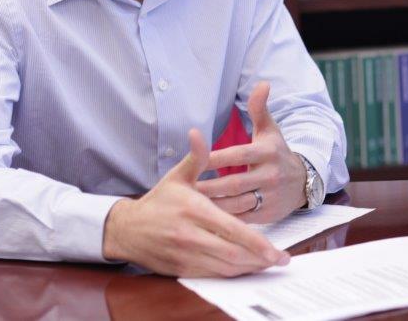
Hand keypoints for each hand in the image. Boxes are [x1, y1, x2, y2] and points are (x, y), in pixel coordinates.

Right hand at [102, 129, 289, 276]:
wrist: (127, 229)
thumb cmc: (159, 201)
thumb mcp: (177, 176)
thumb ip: (195, 157)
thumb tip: (198, 132)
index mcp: (194, 210)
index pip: (231, 229)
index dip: (256, 242)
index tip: (275, 249)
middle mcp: (189, 235)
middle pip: (231, 253)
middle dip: (258, 259)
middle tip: (281, 260)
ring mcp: (185, 254)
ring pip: (223, 268)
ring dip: (248, 268)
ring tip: (268, 264)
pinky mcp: (181, 269)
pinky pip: (212, 275)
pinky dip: (231, 274)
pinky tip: (246, 269)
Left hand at [196, 81, 307, 223]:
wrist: (304, 181)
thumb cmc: (277, 152)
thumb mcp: (270, 130)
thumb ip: (260, 109)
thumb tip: (262, 83)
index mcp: (268, 152)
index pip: (239, 155)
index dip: (217, 158)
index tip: (196, 161)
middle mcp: (270, 175)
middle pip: (234, 183)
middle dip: (209, 186)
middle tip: (185, 188)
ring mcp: (270, 197)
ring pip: (237, 203)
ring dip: (213, 205)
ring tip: (190, 204)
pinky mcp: (268, 215)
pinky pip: (242, 218)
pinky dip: (224, 220)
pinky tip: (206, 218)